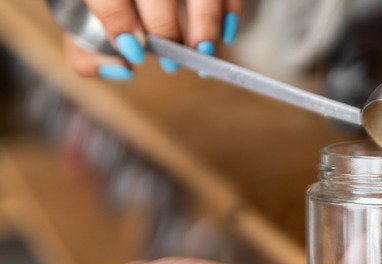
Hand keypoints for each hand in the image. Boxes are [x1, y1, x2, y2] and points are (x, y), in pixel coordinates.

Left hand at [63, 0, 243, 80]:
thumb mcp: (80, 19)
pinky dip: (233, 12)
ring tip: (202, 54)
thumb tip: (122, 70)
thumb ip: (87, 53)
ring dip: (206, 26)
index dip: (119, 24)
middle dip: (166, 32)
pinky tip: (225, 34)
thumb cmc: (109, 4)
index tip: (133, 51)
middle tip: (170, 63)